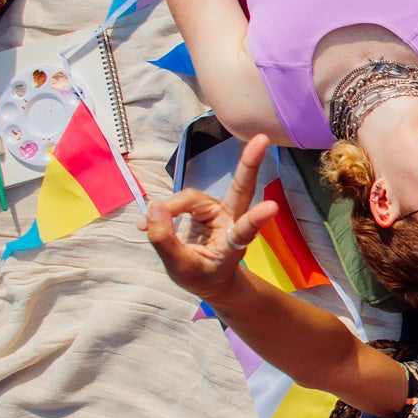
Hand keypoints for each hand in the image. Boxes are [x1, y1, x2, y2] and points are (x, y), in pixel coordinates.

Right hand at [138, 133, 277, 302]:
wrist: (209, 278)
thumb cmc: (202, 276)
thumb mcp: (181, 268)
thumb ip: (165, 241)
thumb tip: (153, 209)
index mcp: (233, 243)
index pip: (245, 229)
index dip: (256, 219)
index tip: (272, 207)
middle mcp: (231, 220)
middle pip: (240, 188)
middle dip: (249, 163)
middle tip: (262, 139)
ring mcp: (219, 209)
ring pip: (190, 198)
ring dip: (169, 210)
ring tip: (146, 228)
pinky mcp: (204, 205)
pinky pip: (179, 201)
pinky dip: (163, 211)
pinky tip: (146, 224)